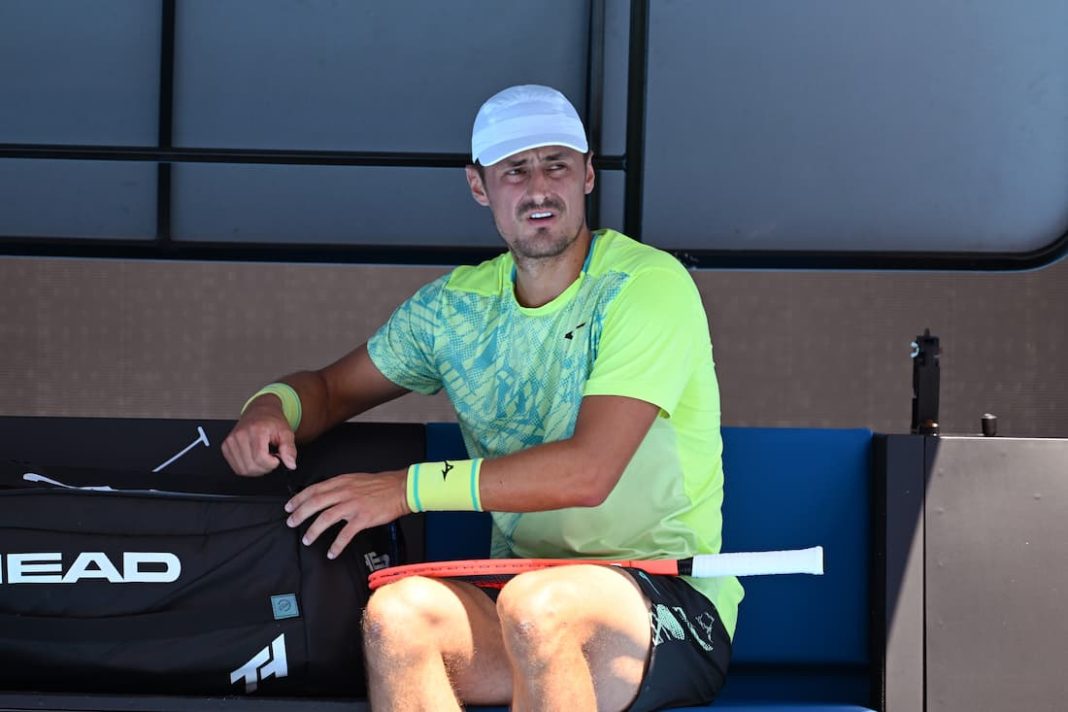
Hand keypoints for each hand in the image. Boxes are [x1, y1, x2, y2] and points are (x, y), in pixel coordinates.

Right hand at [222, 398, 297, 475]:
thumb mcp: (286, 433)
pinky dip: (247, 468)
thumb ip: (289, 449)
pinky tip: (253, 459)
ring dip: (256, 469)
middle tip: (271, 458)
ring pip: (243, 470)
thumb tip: (290, 464)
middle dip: (265, 467)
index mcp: (256, 430)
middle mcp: (240, 435)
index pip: (260, 458)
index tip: (277, 457)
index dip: (272, 463)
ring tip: (262, 457)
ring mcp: (230, 441)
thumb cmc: (272, 422)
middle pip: (251, 466)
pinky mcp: (226, 447)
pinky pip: (236, 468)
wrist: (260, 411)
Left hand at [284, 469, 409, 558]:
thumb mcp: (356, 480)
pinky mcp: (363, 518)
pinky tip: (332, 552)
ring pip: (326, 518)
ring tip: (306, 540)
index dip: (298, 499)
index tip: (289, 507)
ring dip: (313, 530)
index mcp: (342, 482)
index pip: (314, 489)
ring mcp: (353, 505)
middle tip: (291, 523)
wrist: (401, 488)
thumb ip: (339, 487)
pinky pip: (346, 533)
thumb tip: (324, 495)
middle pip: (315, 503)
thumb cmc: (380, 485)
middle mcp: (345, 492)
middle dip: (299, 514)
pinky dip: (337, 544)